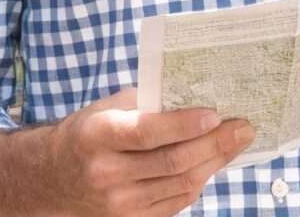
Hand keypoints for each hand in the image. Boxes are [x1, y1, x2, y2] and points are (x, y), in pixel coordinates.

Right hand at [50, 89, 253, 216]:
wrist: (56, 177)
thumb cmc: (91, 133)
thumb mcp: (109, 108)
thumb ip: (149, 103)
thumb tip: (199, 98)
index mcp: (98, 135)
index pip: (148, 131)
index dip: (186, 124)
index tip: (216, 114)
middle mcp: (107, 172)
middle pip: (174, 160)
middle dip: (215, 143)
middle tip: (243, 128)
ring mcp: (119, 202)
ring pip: (182, 183)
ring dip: (215, 161)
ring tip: (236, 143)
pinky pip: (177, 200)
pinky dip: (200, 180)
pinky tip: (213, 163)